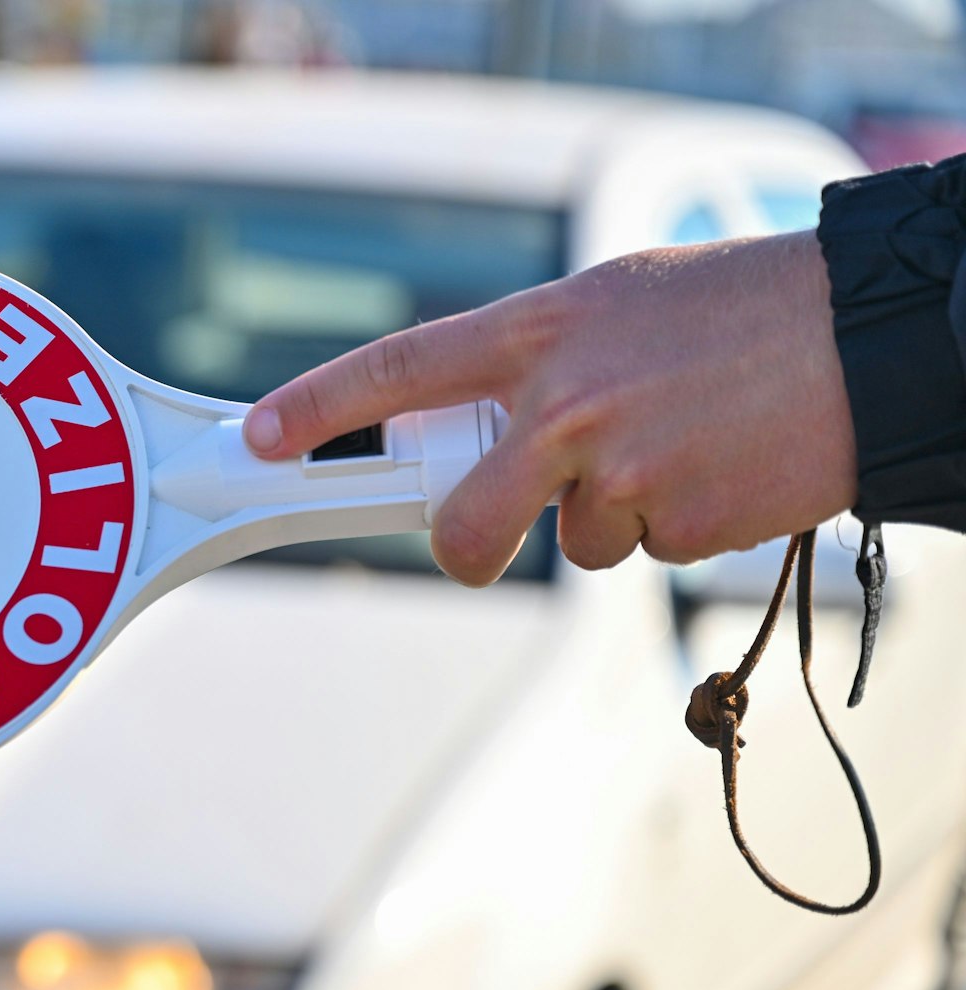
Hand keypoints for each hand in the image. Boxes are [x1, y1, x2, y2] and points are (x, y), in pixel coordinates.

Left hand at [243, 231, 858, 585]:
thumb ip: (539, 358)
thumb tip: (477, 416)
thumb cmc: (742, 308)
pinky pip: (645, 549)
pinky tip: (716, 469)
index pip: (398, 368)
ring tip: (677, 447)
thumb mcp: (616, 302)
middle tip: (478, 546)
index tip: (261, 437)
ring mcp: (617, 470)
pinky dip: (673, 524)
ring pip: (573, 540)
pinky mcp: (676, 524)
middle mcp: (564, 403)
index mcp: (540, 332)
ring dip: (610, 516)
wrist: (866, 336)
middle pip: (466, 522)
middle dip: (464, 549)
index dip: (318, 407)